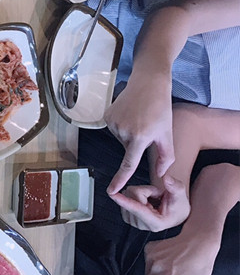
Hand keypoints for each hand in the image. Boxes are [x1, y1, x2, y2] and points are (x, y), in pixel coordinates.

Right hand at [105, 74, 174, 194]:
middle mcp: (123, 130)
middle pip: (128, 149)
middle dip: (137, 143)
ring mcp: (112, 122)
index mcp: (140, 137)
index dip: (120, 179)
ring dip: (130, 133)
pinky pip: (115, 129)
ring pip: (121, 139)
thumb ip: (165, 157)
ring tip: (139, 117)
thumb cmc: (161, 108)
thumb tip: (160, 174)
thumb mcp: (167, 133)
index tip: (111, 191)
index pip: (129, 164)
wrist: (148, 82)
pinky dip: (122, 125)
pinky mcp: (107, 116)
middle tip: (147, 125)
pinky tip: (130, 113)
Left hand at [112, 174, 190, 231]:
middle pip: (132, 195)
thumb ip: (175, 186)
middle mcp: (142, 225)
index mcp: (155, 223)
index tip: (112, 194)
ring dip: (141, 192)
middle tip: (158, 196)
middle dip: (145, 190)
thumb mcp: (180, 194)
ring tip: (153, 200)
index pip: (137, 209)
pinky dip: (135, 195)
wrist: (175, 213)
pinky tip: (145, 201)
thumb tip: (166, 178)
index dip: (124, 200)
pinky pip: (125, 196)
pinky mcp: (128, 217)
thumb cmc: (178, 205)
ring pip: (128, 194)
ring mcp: (133, 222)